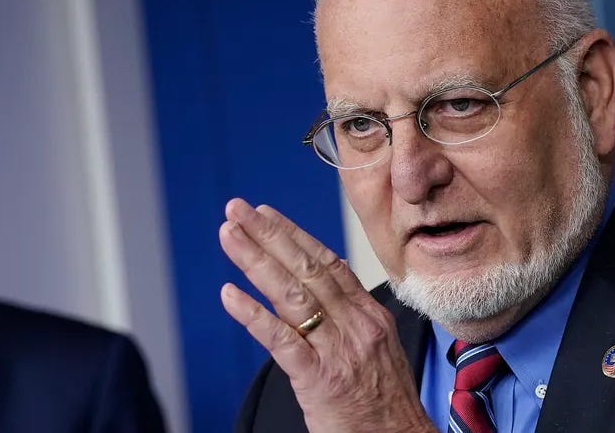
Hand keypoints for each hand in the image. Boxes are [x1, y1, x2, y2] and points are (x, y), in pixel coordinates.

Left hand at [219, 198, 432, 432]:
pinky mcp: (319, 378)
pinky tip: (229, 294)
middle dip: (267, 234)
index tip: (266, 213)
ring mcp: (338, 350)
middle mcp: (355, 325)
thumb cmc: (386, 405)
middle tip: (236, 209)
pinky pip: (281, 339)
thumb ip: (350, 316)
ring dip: (255, 260)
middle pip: (306, 268)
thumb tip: (325, 284)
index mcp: (369, 315)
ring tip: (228, 235)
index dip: (293, 234)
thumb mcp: (378, 348)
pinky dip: (252, 314)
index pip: (327, 262)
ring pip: (291, 294)